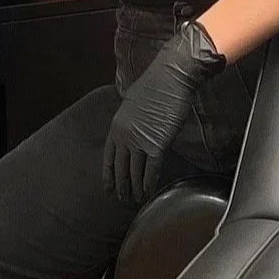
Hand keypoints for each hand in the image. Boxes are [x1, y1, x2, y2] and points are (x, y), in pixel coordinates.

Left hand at [103, 21, 226, 205]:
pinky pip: (150, 169)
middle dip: (120, 186)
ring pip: (133, 172)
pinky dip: (148, 183)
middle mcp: (124, 136)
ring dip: (134, 188)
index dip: (108, 175)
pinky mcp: (157, 144)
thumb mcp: (133, 103)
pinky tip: (148, 192)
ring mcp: (139, 141)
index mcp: (116, 126)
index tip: (108, 187)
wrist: (170, 78)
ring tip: (135, 200)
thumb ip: (131, 120)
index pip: (108, 157)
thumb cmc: (155, 86)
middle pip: (120, 168)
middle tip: (122, 199)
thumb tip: (136, 129)